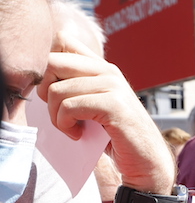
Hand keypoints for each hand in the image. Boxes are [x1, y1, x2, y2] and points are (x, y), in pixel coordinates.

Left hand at [39, 34, 173, 193]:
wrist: (146, 161)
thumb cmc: (115, 137)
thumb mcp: (93, 106)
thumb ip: (75, 88)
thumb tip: (38, 81)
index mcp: (102, 68)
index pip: (63, 41)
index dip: (47, 64)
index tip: (53, 93)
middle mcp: (109, 71)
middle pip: (52, 62)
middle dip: (45, 91)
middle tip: (59, 113)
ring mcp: (113, 86)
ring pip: (57, 90)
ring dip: (56, 116)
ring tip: (72, 129)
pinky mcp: (114, 105)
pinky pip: (69, 107)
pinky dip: (66, 125)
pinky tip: (79, 134)